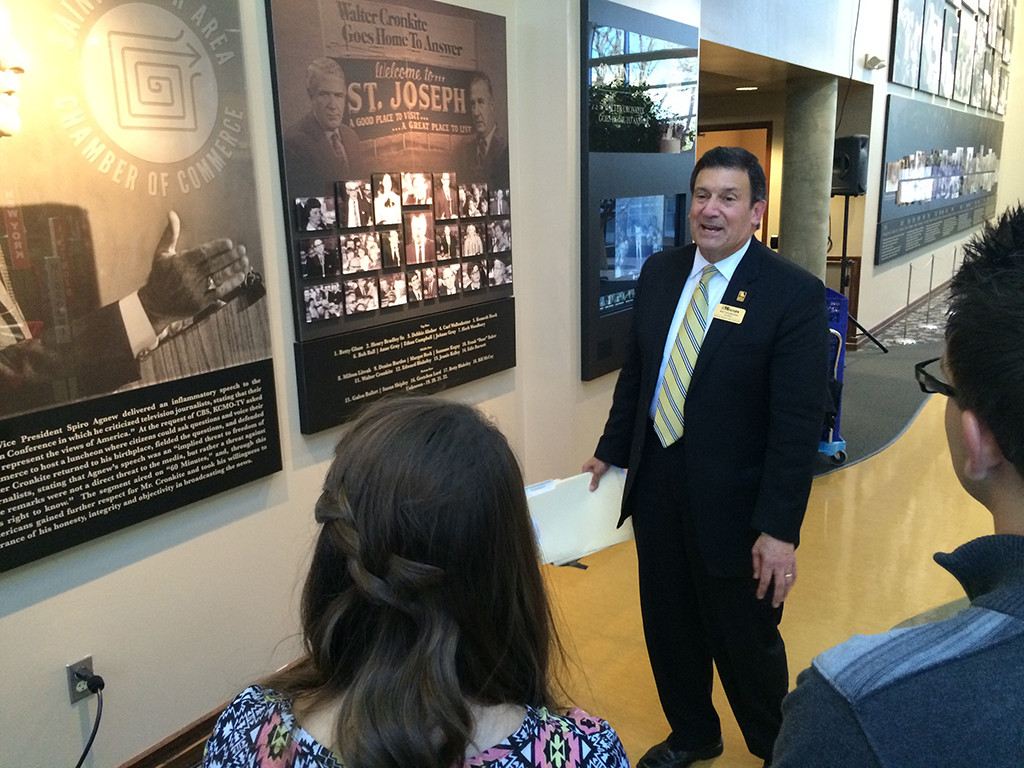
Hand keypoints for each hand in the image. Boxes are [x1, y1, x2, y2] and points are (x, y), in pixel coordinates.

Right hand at [137, 211, 249, 335]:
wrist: (155, 304)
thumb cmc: (159, 277)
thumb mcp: (161, 254)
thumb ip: (170, 234)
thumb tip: (172, 214)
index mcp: (180, 263)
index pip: (202, 253)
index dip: (217, 247)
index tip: (229, 243)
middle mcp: (189, 276)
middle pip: (214, 264)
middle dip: (230, 256)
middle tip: (242, 249)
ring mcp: (196, 290)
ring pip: (219, 277)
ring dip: (234, 268)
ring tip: (245, 261)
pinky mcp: (201, 303)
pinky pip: (219, 292)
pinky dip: (231, 284)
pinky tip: (240, 277)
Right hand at [582, 457, 609, 490]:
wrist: (610, 455)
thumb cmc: (601, 459)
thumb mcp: (597, 472)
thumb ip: (594, 480)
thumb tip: (591, 488)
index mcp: (585, 467)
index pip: (583, 478)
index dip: (586, 484)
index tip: (588, 489)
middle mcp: (590, 467)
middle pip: (590, 478)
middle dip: (593, 482)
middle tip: (595, 488)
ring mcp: (595, 468)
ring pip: (595, 477)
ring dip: (598, 480)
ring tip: (600, 484)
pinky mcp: (601, 468)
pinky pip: (600, 475)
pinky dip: (602, 477)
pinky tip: (604, 480)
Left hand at [751, 533, 795, 607]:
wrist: (779, 530)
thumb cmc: (766, 540)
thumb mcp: (756, 550)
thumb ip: (756, 564)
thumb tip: (756, 577)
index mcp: (769, 563)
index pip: (765, 581)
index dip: (762, 590)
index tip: (760, 597)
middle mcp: (779, 566)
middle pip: (779, 585)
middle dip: (777, 596)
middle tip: (775, 605)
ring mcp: (788, 564)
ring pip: (788, 582)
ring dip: (786, 592)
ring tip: (782, 599)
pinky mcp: (794, 562)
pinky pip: (794, 575)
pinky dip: (792, 583)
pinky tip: (789, 588)